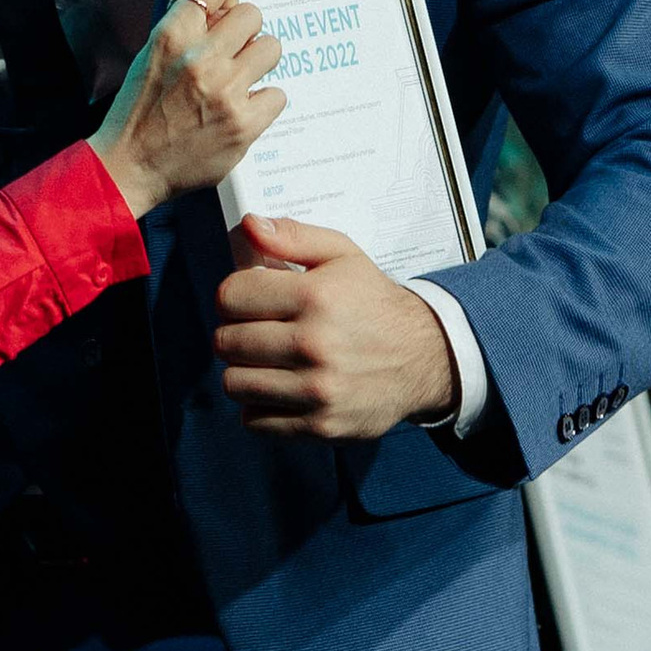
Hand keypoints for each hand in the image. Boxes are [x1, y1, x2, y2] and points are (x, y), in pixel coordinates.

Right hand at [92, 0, 284, 219]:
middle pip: (252, 14)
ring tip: (237, 82)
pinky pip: (277, 94)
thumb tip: (228, 7)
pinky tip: (240, 112)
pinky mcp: (243, 124)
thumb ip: (187, 28)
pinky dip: (262, 104)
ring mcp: (225, 92)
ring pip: (272, 48)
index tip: (223, 11)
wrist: (129, 166)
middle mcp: (199, 58)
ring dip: (257, 63)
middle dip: (244, 32)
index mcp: (171, 35)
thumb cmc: (139, 111)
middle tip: (231, 54)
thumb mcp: (151, 54)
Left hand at [213, 213, 458, 435]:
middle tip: (257, 331)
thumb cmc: (374, 303)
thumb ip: (293, 237)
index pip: (231, 297)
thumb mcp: (342, 255)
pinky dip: (259, 406)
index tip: (247, 300)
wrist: (423, 357)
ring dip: (243, 371)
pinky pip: (254, 420)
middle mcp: (314, 345)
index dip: (234, 296)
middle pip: (227, 342)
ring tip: (266, 361)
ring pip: (234, 383)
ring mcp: (316, 390)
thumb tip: (249, 226)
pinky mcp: (319, 425)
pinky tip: (280, 388)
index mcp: (316, 297)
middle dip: (235, 332)